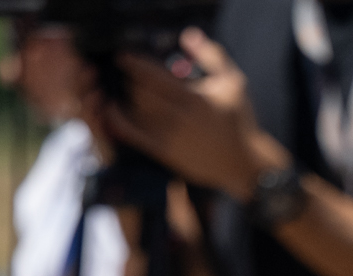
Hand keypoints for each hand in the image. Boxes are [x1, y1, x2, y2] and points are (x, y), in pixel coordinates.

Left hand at [103, 28, 269, 198]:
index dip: (134, 64)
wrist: (241, 162)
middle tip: (129, 74)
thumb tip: (188, 35)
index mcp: (193, 98)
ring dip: (128, 97)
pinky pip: (134, 134)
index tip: (123, 57)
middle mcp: (178, 118)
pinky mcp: (164, 153)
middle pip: (141, 93)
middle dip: (131, 80)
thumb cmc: (238, 119)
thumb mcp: (232, 81)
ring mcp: (169, 137)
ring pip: (136, 111)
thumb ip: (210, 55)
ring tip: (128, 89)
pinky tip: (112, 110)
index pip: (153, 76)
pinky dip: (119, 121)